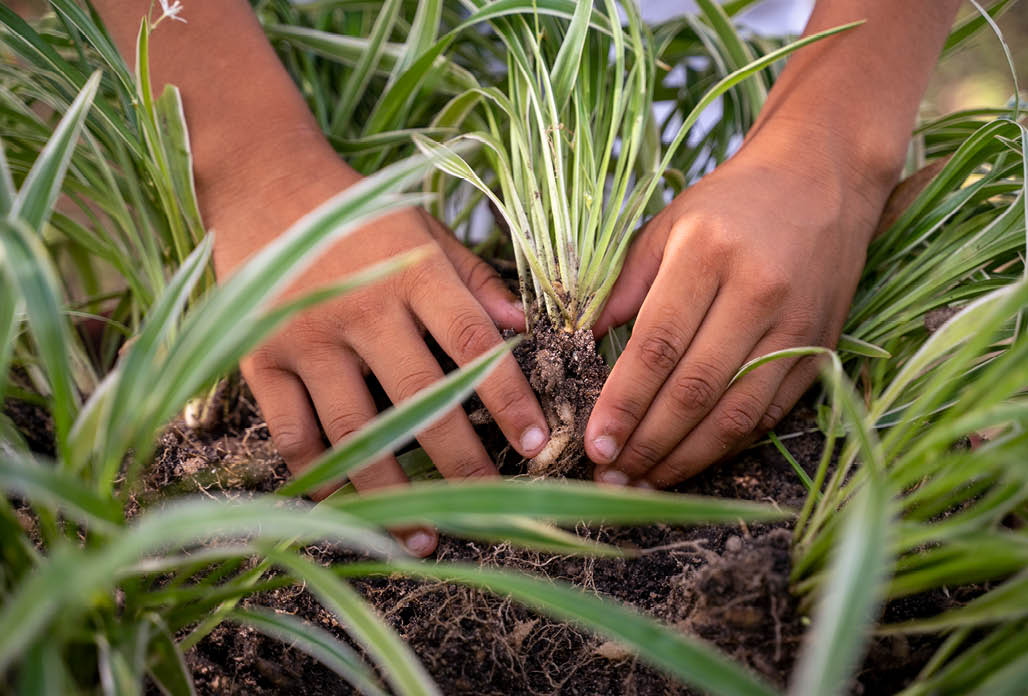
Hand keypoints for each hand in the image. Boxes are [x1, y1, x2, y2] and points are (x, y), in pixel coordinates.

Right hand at [208, 132, 548, 553]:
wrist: (262, 183)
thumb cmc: (360, 215)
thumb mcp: (424, 230)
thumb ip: (474, 281)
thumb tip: (525, 330)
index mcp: (413, 271)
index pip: (471, 344)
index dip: (508, 398)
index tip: (538, 445)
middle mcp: (362, 306)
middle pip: (419, 398)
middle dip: (461, 462)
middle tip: (493, 508)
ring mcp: (306, 336)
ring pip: (356, 429)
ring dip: (393, 491)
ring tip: (425, 538)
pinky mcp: (259, 358)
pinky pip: (293, 432)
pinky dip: (320, 476)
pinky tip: (348, 509)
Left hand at [585, 127, 889, 488]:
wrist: (821, 180)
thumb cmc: (730, 204)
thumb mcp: (666, 225)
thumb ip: (621, 284)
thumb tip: (578, 343)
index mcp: (709, 255)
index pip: (657, 346)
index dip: (623, 402)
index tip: (594, 443)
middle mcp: (758, 293)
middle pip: (694, 390)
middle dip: (647, 443)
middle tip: (610, 476)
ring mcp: (797, 326)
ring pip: (735, 414)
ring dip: (685, 458)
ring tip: (644, 482)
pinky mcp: (820, 349)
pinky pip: (768, 413)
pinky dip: (726, 445)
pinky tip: (690, 459)